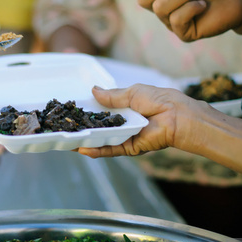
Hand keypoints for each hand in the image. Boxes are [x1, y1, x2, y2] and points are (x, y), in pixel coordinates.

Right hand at [78, 84, 201, 157]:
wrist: (176, 116)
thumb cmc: (159, 100)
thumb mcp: (132, 93)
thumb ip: (112, 96)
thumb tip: (94, 91)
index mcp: (126, 108)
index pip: (104, 111)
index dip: (90, 111)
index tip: (74, 110)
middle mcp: (125, 123)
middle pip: (100, 127)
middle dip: (84, 127)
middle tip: (65, 127)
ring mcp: (126, 136)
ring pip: (102, 140)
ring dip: (86, 141)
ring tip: (67, 140)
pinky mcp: (130, 148)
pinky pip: (111, 149)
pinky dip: (97, 150)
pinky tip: (82, 148)